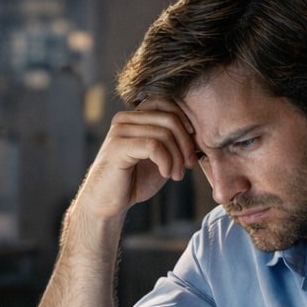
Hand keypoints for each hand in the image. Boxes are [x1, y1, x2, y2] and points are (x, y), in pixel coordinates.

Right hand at [71, 99, 196, 222]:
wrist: (109, 202)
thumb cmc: (134, 180)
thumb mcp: (159, 157)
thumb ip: (172, 141)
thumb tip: (198, 132)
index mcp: (133, 116)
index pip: (166, 103)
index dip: (185, 122)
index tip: (193, 145)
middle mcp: (124, 119)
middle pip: (169, 118)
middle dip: (185, 143)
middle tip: (189, 165)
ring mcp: (119, 131)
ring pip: (163, 134)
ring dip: (177, 157)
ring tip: (177, 174)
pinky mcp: (118, 147)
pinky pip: (154, 146)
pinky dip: (166, 161)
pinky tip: (166, 174)